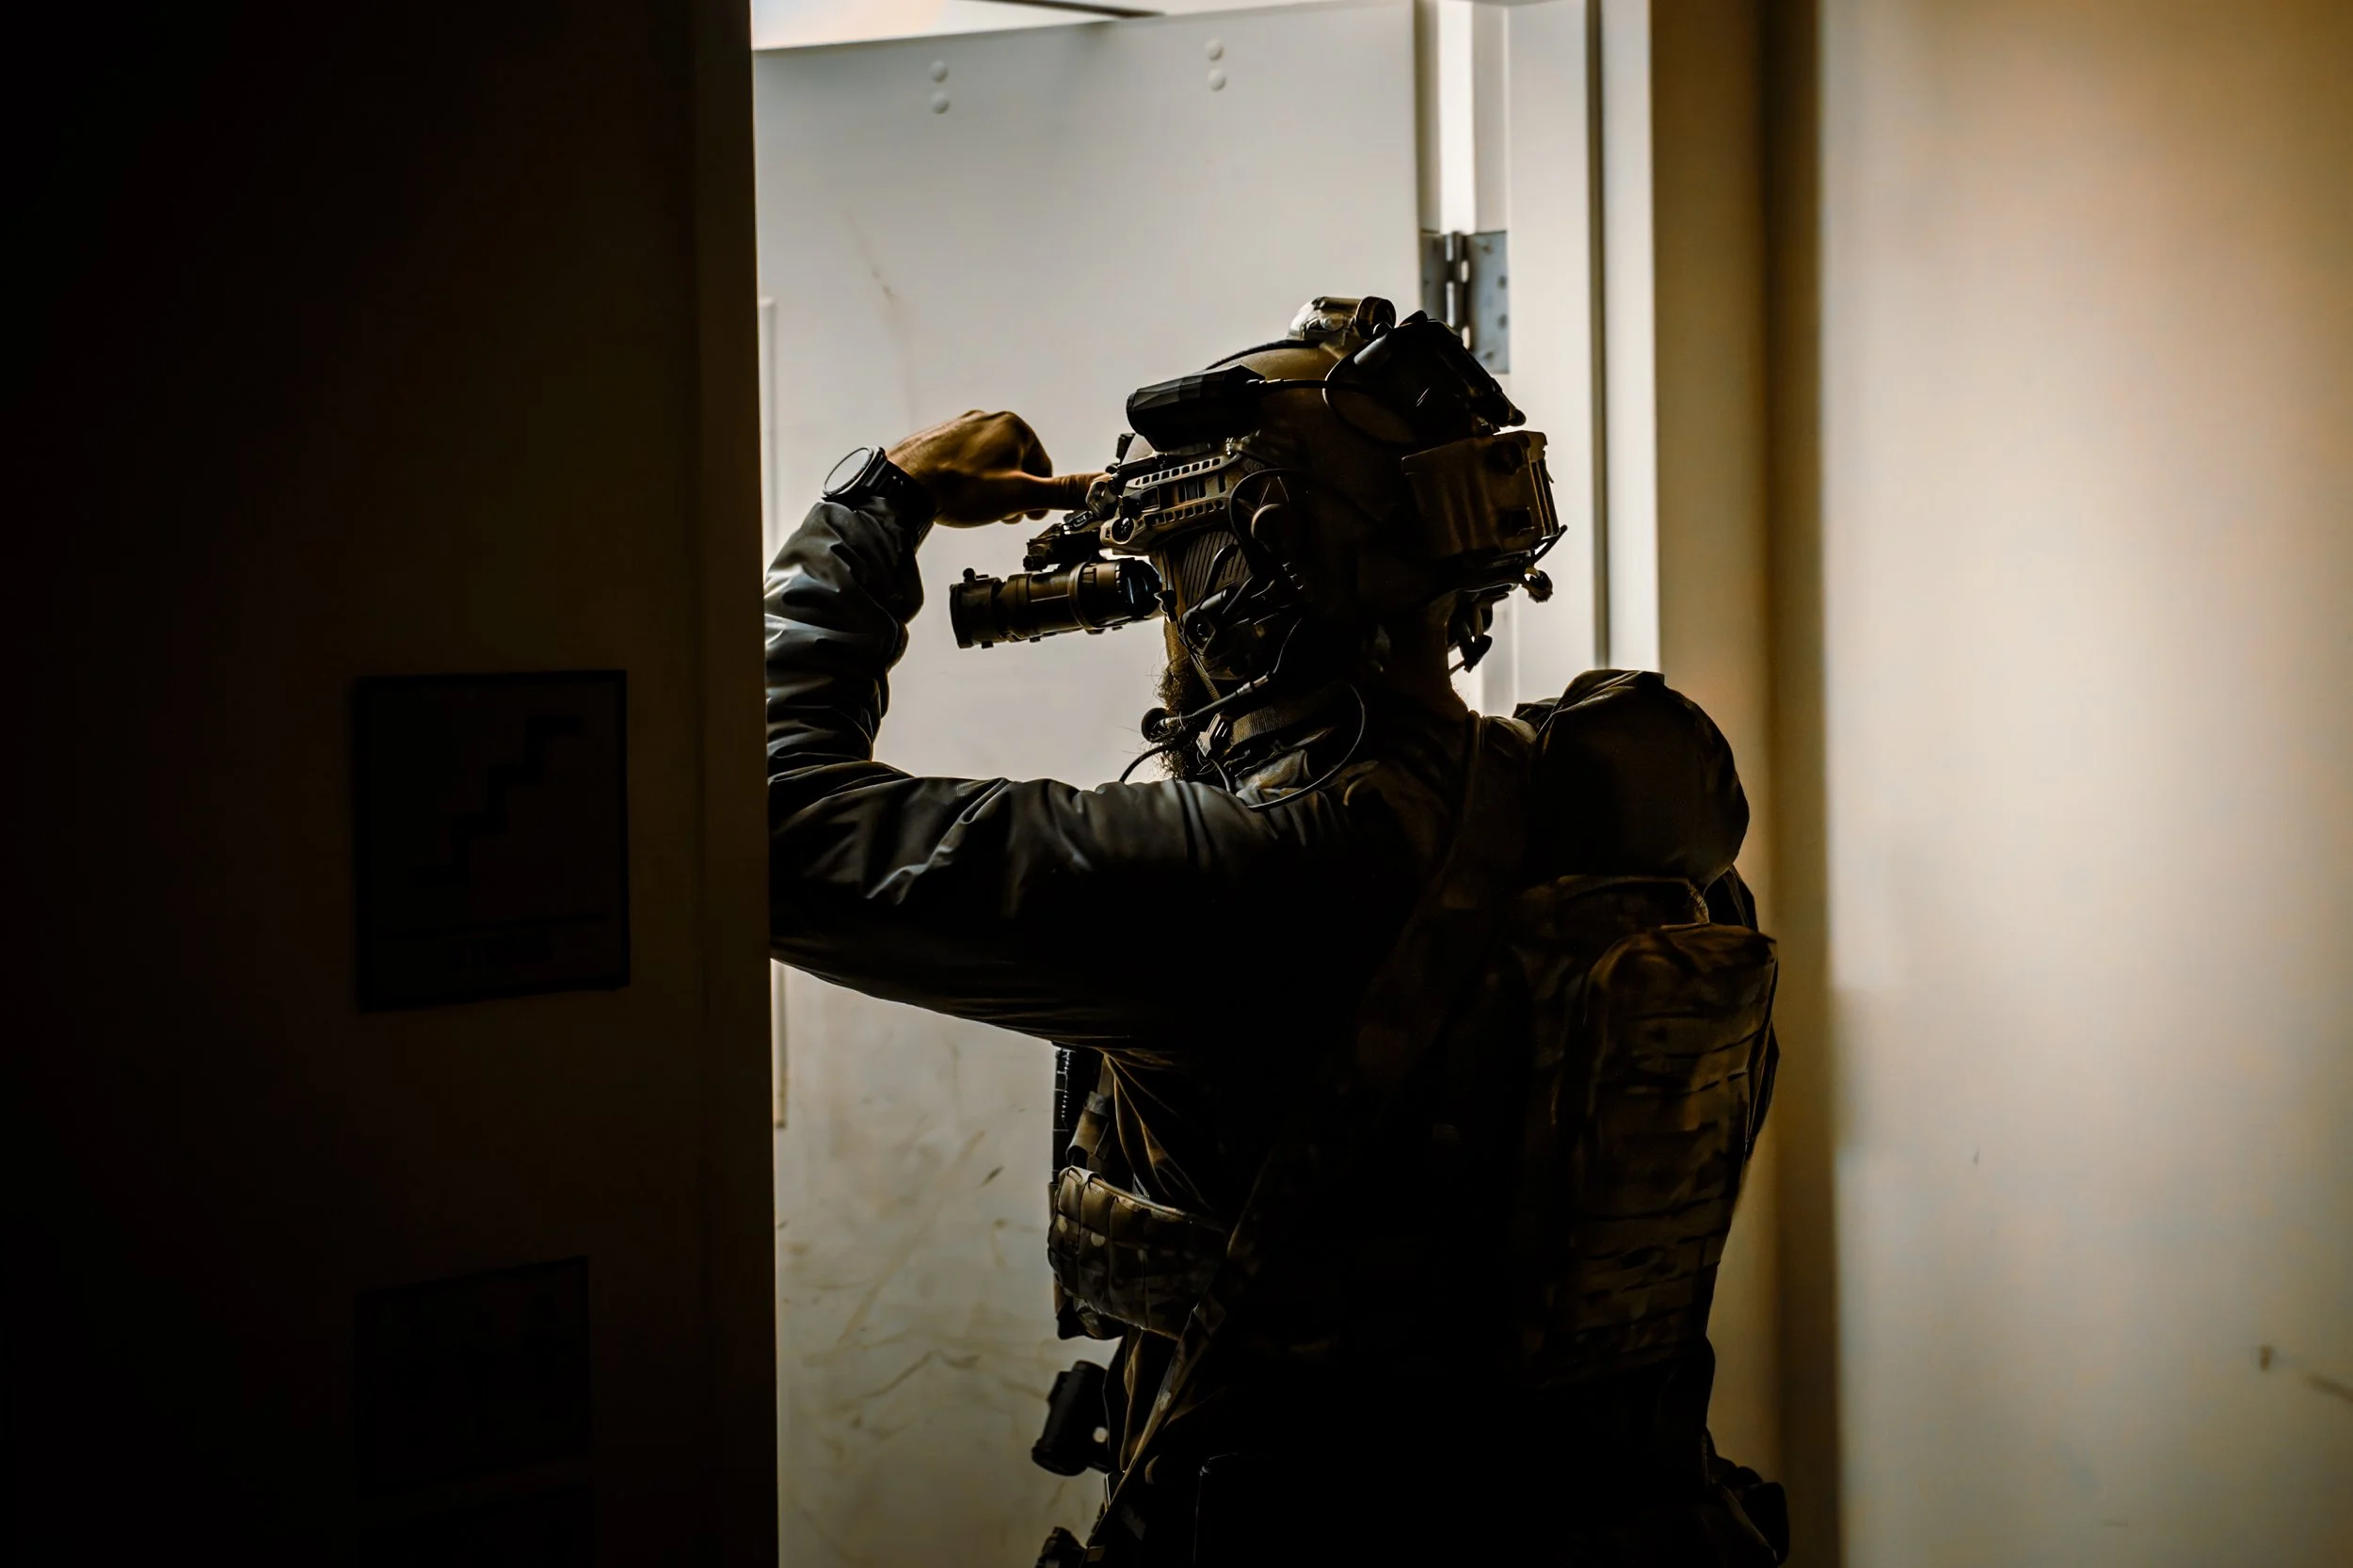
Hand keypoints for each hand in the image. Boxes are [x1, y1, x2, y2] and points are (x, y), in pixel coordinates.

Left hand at [887, 410, 1102, 526]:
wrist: (903, 487)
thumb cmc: (959, 488)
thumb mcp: (1021, 496)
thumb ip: (1062, 492)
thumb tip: (1099, 485)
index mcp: (1014, 426)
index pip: (1043, 466)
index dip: (1037, 496)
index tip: (1025, 514)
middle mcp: (987, 419)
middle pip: (1016, 464)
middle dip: (1011, 492)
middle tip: (998, 513)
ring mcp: (960, 427)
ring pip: (989, 464)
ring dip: (989, 488)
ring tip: (974, 507)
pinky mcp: (938, 439)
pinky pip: (963, 462)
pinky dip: (964, 481)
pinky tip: (955, 497)